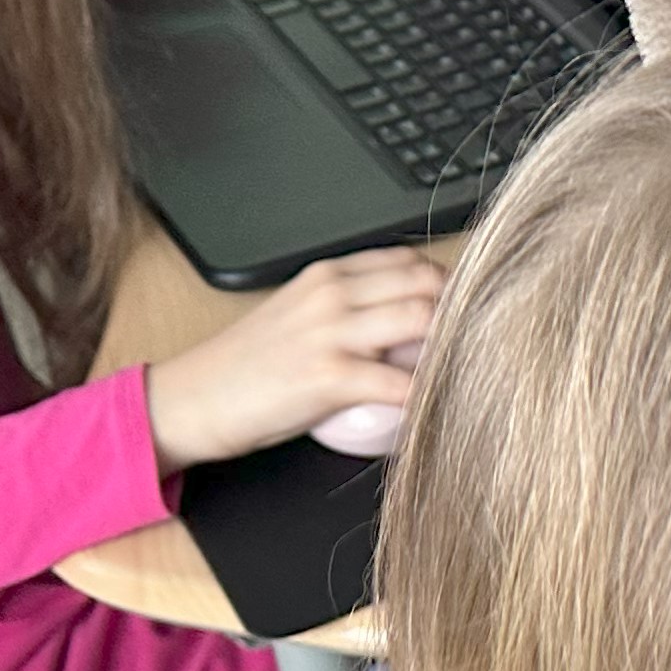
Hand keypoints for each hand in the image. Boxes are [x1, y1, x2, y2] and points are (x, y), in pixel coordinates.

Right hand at [144, 248, 445, 471]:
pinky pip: (400, 382)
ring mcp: (331, 331)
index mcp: (328, 274)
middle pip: (427, 285)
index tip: (468, 314)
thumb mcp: (298, 316)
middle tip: (478, 346)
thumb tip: (406, 319)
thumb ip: (347, 308)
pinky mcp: (329, 374)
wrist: (192, 399)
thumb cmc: (247, 367)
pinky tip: (440, 409)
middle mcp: (333, 292)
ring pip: (422, 321)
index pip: (410, 261)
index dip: (447, 287)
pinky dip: (428, 396)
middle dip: (463, 313)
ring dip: (454, 348)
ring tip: (469, 373)